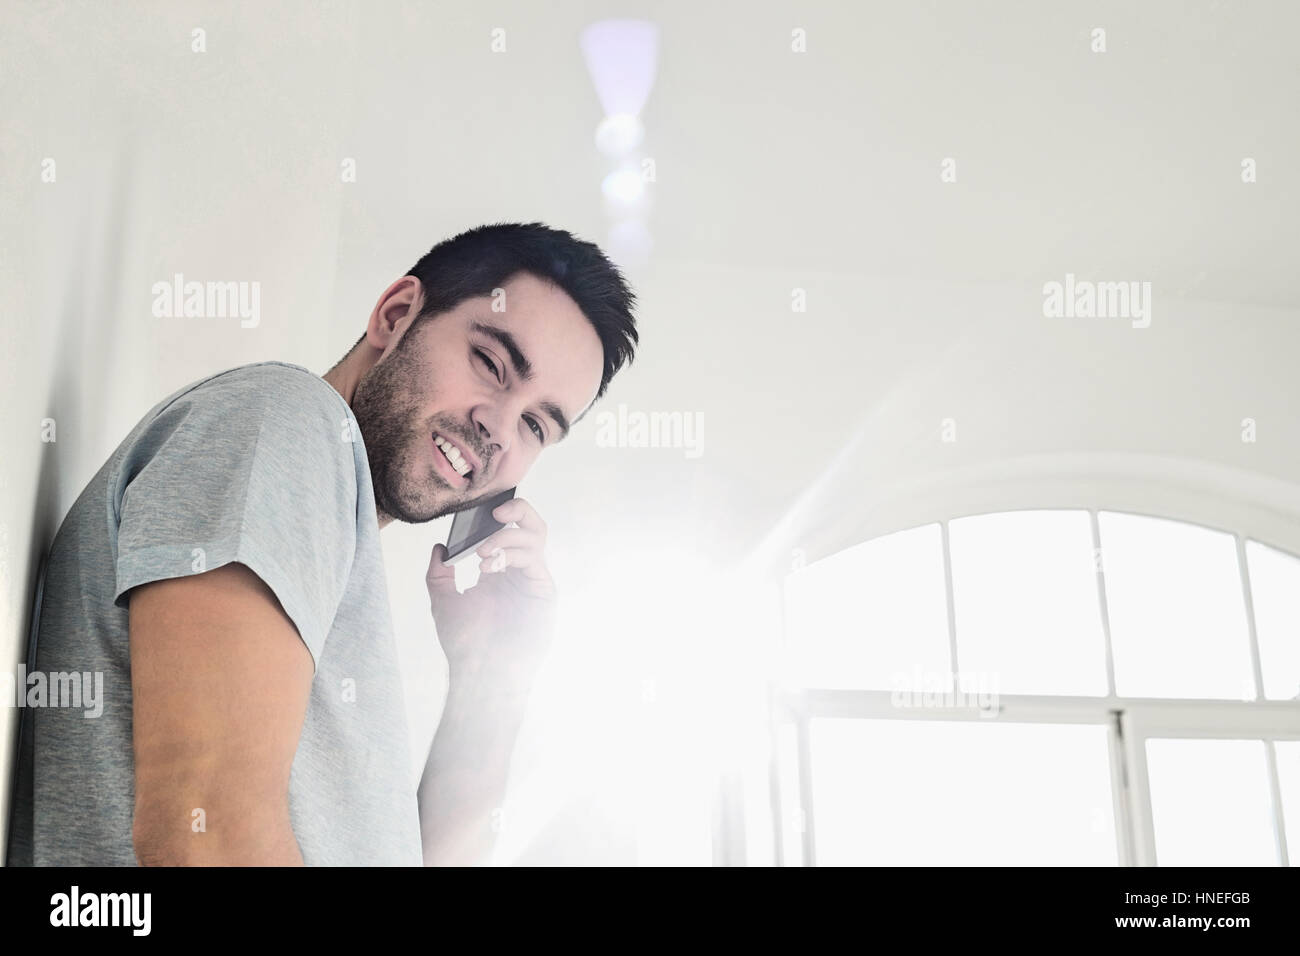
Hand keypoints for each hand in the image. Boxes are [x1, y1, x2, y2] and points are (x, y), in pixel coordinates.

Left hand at [425, 498, 557, 694]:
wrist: (481, 672)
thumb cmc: (466, 643)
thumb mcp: (444, 600)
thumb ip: (439, 573)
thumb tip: (439, 547)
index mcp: (499, 570)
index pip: (507, 530)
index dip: (499, 515)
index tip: (480, 509)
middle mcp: (519, 572)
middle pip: (530, 526)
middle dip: (516, 510)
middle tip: (494, 513)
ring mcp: (534, 580)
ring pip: (535, 537)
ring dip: (506, 538)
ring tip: (483, 554)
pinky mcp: (544, 592)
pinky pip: (535, 561)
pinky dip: (513, 555)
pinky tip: (492, 567)